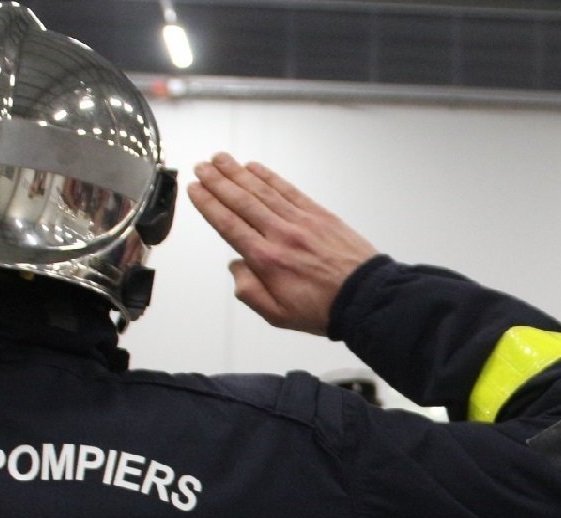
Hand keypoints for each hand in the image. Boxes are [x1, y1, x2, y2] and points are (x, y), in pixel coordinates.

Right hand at [187, 152, 377, 334]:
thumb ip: (249, 291)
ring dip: (238, 173)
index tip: (195, 190)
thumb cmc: (324, 308)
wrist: (365, 298)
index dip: (209, 204)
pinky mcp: (318, 214)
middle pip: (242, 201)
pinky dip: (269, 177)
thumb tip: (236, 267)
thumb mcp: (277, 315)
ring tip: (220, 159)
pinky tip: (255, 168)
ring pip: (262, 191)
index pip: (229, 225)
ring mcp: (300, 221)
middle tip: (201, 167)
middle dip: (218, 182)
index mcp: (267, 259)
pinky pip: (288, 190)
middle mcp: (281, 234)